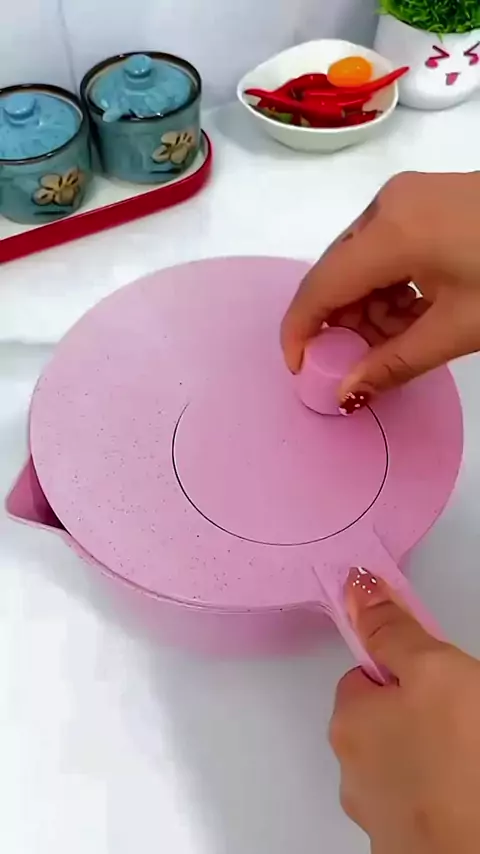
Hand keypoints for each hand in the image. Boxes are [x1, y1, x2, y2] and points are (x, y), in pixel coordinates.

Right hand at [281, 171, 479, 407]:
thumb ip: (394, 363)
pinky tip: (415, 313)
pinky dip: (391, 286)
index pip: (320, 287)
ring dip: (370, 308)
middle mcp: (387, 205)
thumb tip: (345, 393)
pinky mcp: (427, 200)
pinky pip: (387, 247)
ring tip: (399, 342)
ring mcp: (409, 197)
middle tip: (358, 364)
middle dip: (342, 324)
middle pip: (339, 273)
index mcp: (390, 231)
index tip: (300, 370)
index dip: (300, 332)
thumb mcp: (458, 328)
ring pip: (363, 261)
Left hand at [330, 569, 479, 853]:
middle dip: (420, 717)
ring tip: (469, 758)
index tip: (439, 684)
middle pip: (385, 723)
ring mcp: (380, 820)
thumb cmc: (464, 758)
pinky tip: (466, 791)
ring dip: (433, 757)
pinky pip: (423, 805)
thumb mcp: (434, 669)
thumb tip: (356, 585)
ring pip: (406, 766)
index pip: (365, 678)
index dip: (405, 673)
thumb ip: (392, 629)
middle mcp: (351, 775)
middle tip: (464, 721)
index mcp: (348, 726)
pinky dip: (442, 796)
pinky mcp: (407, 849)